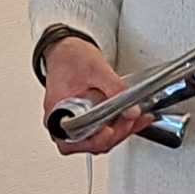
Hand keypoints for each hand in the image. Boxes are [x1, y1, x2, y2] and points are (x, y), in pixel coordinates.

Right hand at [43, 39, 154, 154]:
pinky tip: (135, 118)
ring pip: (100, 140)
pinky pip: (103, 130)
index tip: (111, 130)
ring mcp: (76, 124)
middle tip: (132, 119)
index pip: (73, 141)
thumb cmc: (70, 58)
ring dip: (121, 131)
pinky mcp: (86, 121)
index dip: (95, 139)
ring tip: (137, 118)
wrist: (66, 50)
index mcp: (57, 114)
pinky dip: (121, 126)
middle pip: (91, 143)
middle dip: (116, 134)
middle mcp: (64, 124)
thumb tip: (132, 111)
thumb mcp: (96, 69)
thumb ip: (115, 89)